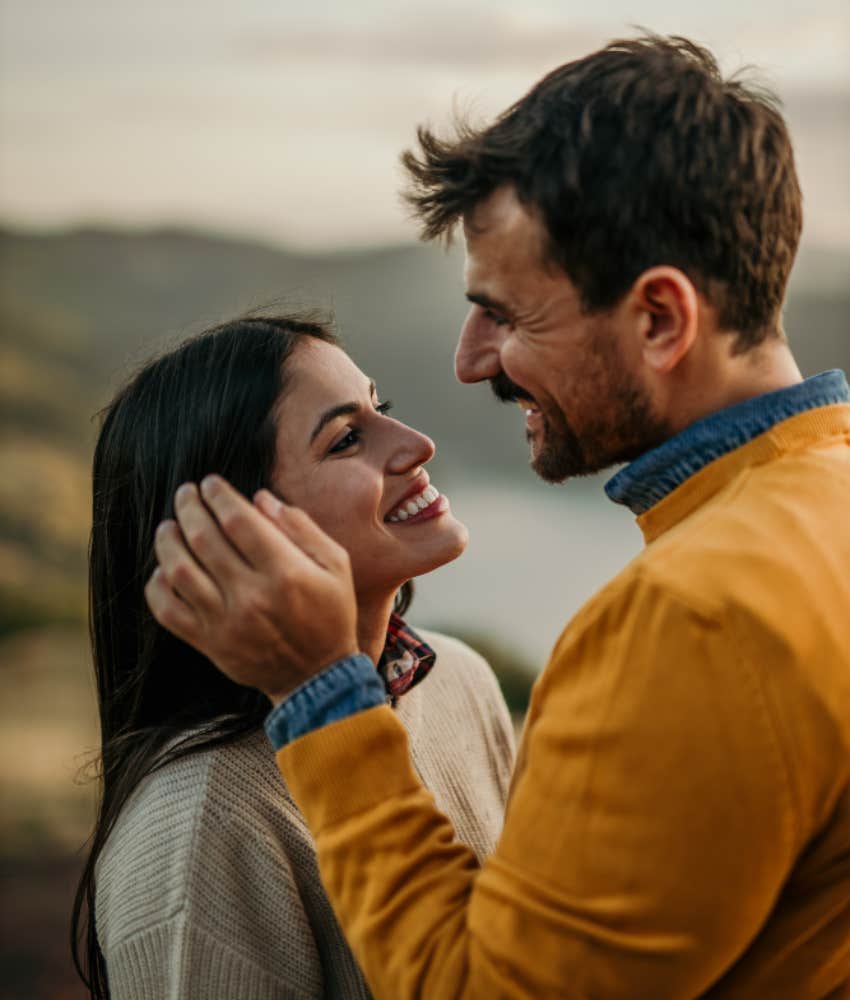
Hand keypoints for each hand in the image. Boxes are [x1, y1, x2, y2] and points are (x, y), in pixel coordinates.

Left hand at [144, 476, 358, 704]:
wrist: (317, 678)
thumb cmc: (331, 614)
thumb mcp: (335, 565)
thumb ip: (302, 528)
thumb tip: (261, 498)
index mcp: (285, 572)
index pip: (239, 520)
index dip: (219, 495)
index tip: (210, 483)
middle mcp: (251, 595)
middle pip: (204, 538)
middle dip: (190, 507)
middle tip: (186, 493)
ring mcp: (225, 621)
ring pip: (179, 570)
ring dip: (168, 540)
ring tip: (169, 525)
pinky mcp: (209, 643)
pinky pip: (168, 610)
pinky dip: (158, 585)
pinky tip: (164, 568)